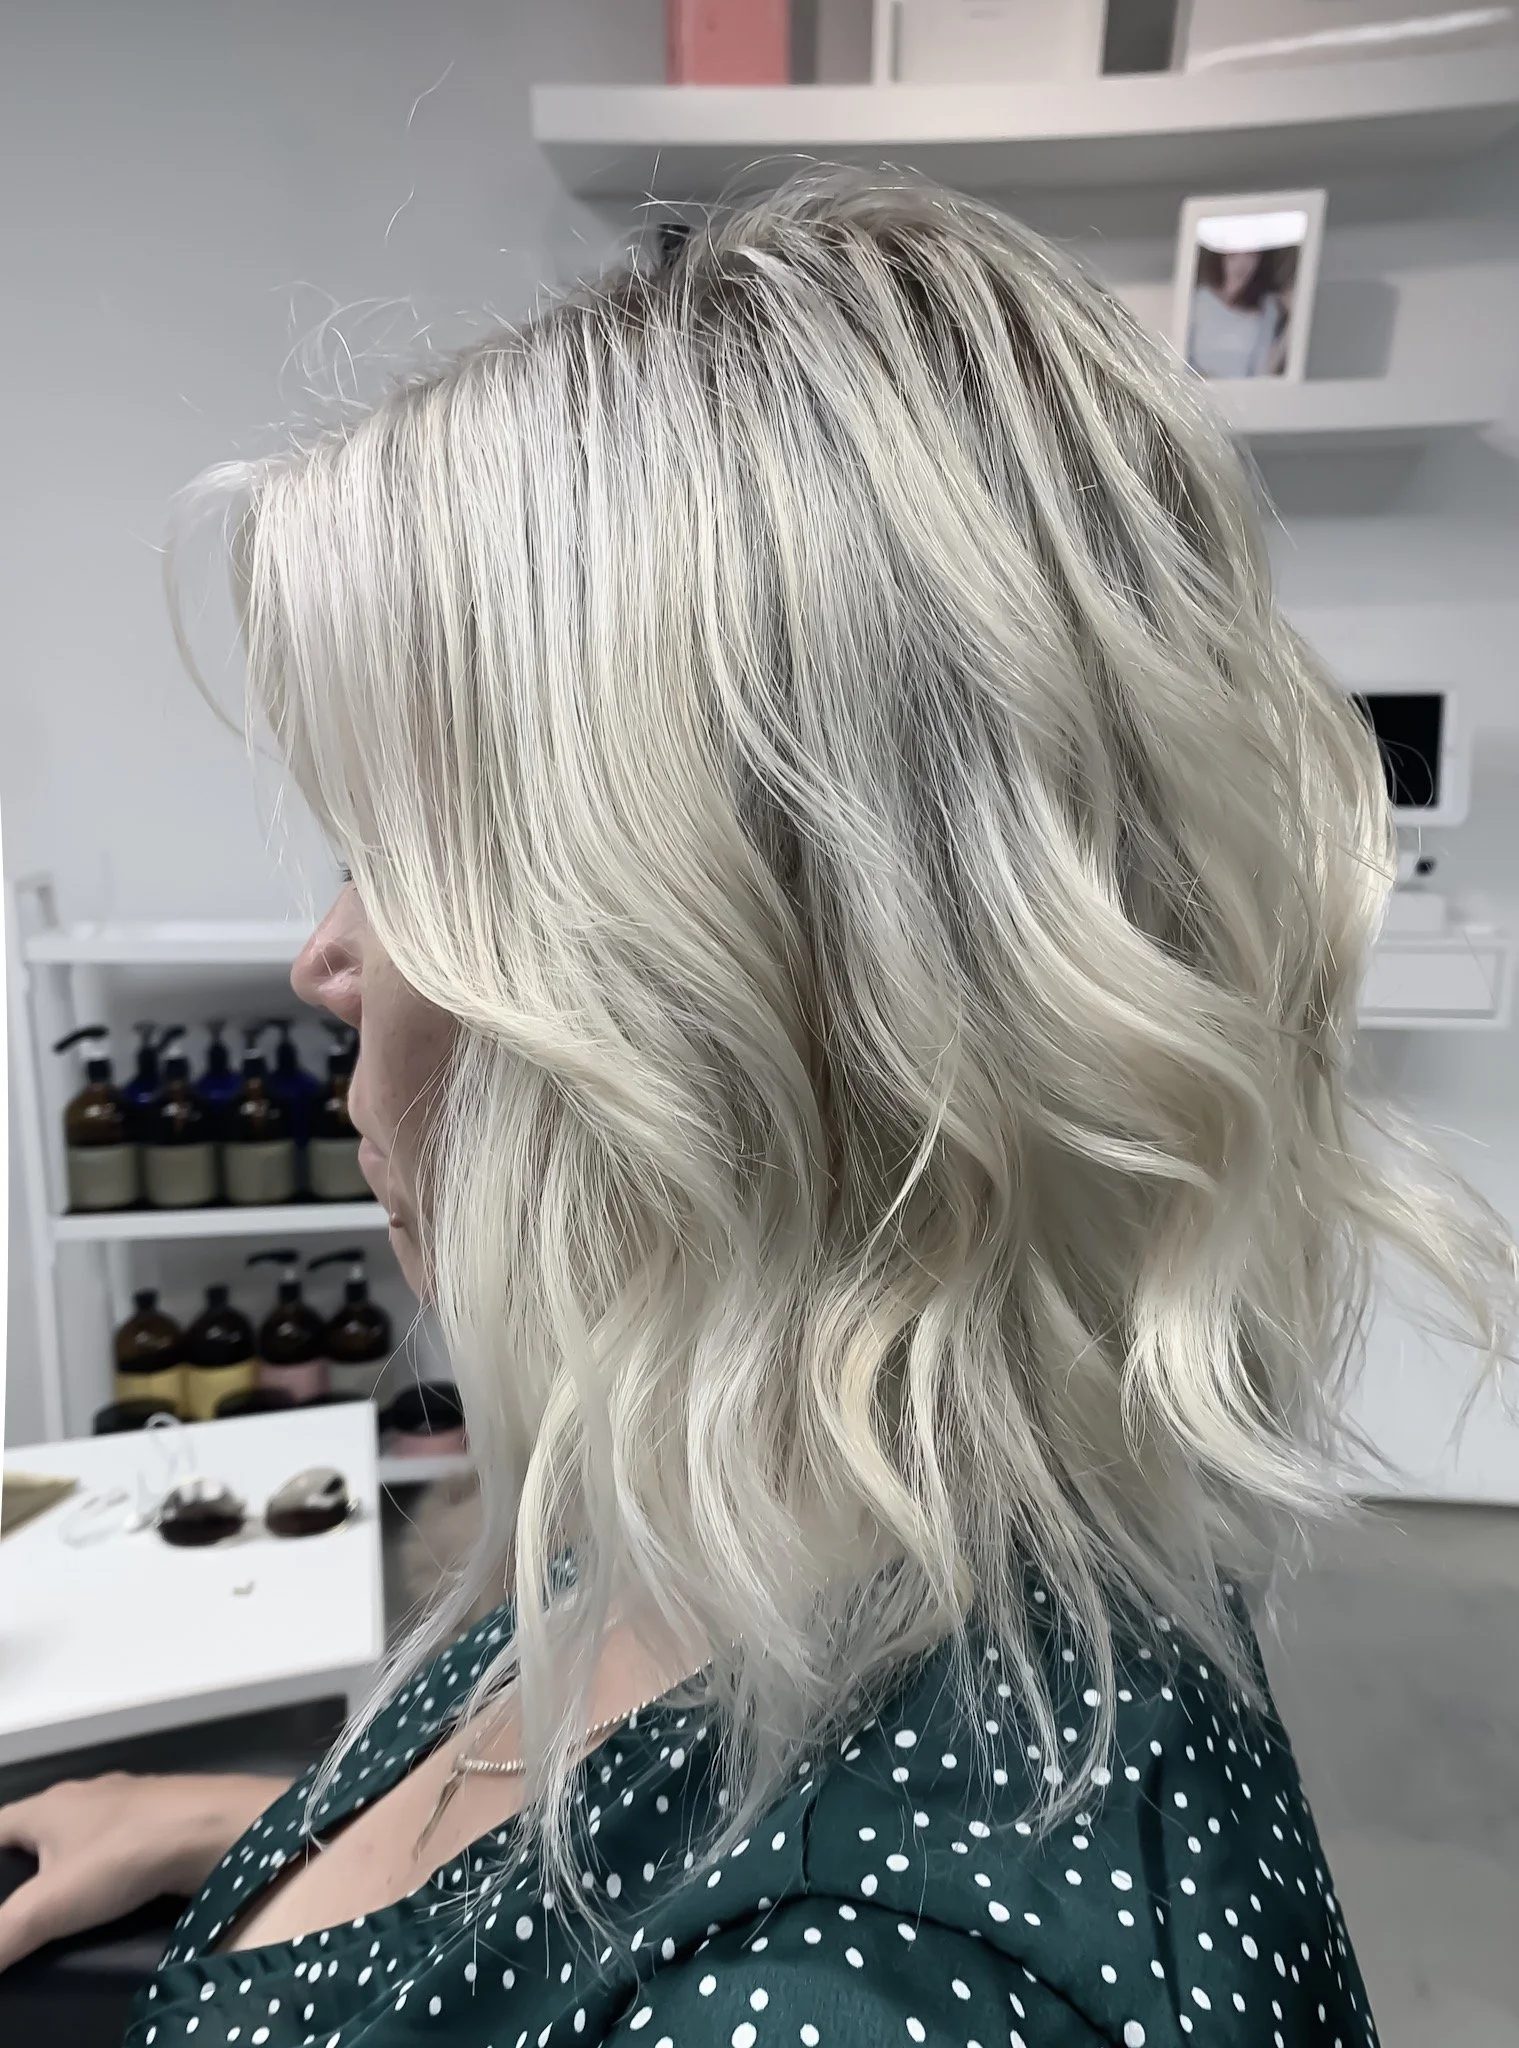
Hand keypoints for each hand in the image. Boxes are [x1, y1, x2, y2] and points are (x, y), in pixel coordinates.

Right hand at [0, 1771, 290, 1973]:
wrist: (217, 1831)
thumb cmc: (125, 1854)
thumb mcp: (51, 1905)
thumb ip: (3, 1935)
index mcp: (48, 1805)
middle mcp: (85, 1796)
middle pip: (36, 1832)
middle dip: (22, 1870)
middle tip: (15, 1912)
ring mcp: (127, 1805)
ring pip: (80, 1838)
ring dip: (67, 1870)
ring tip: (58, 1912)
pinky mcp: (160, 1822)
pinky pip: (118, 1848)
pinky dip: (107, 1872)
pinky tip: (111, 1899)